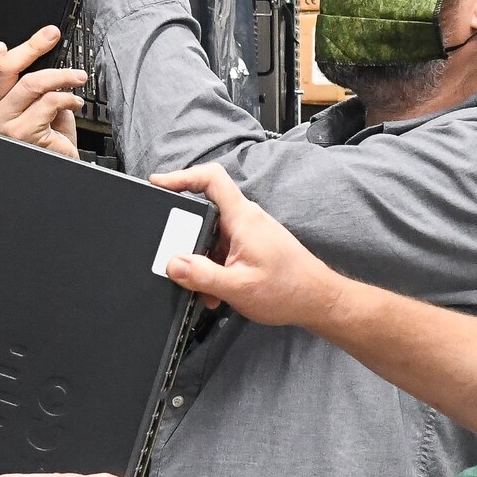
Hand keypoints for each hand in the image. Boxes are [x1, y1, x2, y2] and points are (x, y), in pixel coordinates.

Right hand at [0, 25, 84, 158]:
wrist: (58, 163)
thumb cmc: (45, 133)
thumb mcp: (31, 100)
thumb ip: (26, 77)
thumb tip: (43, 48)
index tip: (1, 46)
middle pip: (1, 68)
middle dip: (31, 47)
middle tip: (51, 36)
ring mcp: (3, 124)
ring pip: (31, 83)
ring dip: (61, 75)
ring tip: (77, 76)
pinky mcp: (23, 133)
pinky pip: (48, 102)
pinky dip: (68, 97)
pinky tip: (74, 101)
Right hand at [152, 164, 346, 327]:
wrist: (318, 301)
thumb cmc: (289, 290)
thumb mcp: (238, 287)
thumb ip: (202, 276)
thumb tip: (173, 264)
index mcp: (243, 218)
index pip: (211, 179)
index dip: (182, 175)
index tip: (159, 183)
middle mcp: (246, 219)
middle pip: (203, 212)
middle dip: (187, 239)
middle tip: (177, 261)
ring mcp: (249, 232)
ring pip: (211, 237)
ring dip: (202, 262)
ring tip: (205, 290)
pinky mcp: (251, 246)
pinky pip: (222, 250)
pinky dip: (214, 269)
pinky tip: (216, 292)